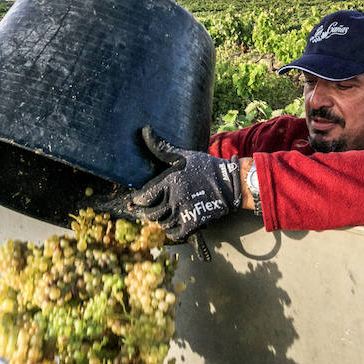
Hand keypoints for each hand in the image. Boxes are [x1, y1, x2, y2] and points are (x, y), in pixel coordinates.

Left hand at [125, 126, 241, 241]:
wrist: (230, 183)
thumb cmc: (206, 167)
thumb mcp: (183, 155)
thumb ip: (162, 148)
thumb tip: (145, 130)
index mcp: (169, 182)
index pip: (144, 197)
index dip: (136, 200)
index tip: (133, 200)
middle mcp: (174, 199)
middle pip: (150, 213)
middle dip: (143, 212)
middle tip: (141, 210)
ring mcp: (184, 212)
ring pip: (162, 223)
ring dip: (159, 220)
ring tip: (159, 214)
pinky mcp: (194, 223)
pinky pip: (175, 233)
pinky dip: (171, 230)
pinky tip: (172, 224)